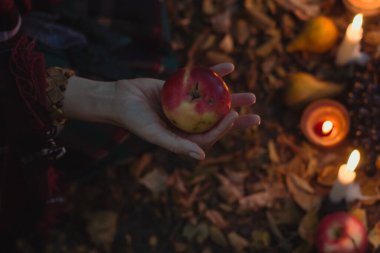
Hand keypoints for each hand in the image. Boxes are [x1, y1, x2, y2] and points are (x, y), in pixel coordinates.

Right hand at [112, 63, 259, 159]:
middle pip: (217, 121)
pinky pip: (201, 81)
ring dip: (232, 98)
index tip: (235, 116)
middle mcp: (188, 122)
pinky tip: (229, 67)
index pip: (208, 135)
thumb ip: (177, 145)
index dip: (223, 128)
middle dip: (237, 120)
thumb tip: (202, 157)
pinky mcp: (182, 89)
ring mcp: (187, 105)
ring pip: (213, 102)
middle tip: (257, 116)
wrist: (119, 98)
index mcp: (184, 136)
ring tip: (252, 96)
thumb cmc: (133, 119)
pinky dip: (214, 73)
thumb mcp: (154, 134)